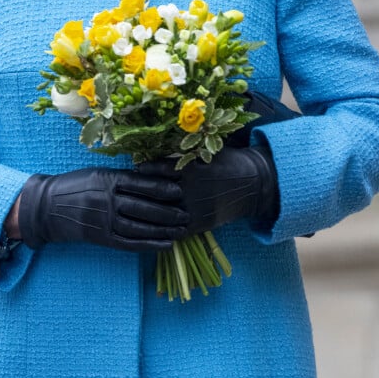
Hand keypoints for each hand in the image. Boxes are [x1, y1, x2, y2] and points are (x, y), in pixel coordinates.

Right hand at [18, 167, 187, 251]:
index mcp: (107, 179)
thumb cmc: (77, 185)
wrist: (47, 206)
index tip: (180, 189)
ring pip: (139, 227)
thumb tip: (153, 178)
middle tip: (187, 213)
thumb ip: (123, 177)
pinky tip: (165, 245)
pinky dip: (149, 245)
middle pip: (144, 207)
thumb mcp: (98, 174)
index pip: (140, 183)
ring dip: (163, 230)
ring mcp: (104, 220)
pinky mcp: (102, 237)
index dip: (161, 187)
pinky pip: (129, 243)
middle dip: (168, 211)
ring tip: (181, 231)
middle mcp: (107, 200)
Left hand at [140, 146, 279, 234]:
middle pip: (159, 192)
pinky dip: (161, 228)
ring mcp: (197, 210)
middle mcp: (193, 191)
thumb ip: (184, 154)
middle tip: (125, 187)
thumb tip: (156, 148)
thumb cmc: (228, 162)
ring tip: (133, 205)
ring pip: (164, 213)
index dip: (147, 168)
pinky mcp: (201, 225)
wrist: (252, 184)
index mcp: (193, 170)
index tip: (135, 166)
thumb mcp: (207, 152)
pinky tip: (149, 225)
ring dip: (147, 211)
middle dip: (141, 191)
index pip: (162, 170)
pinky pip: (176, 229)